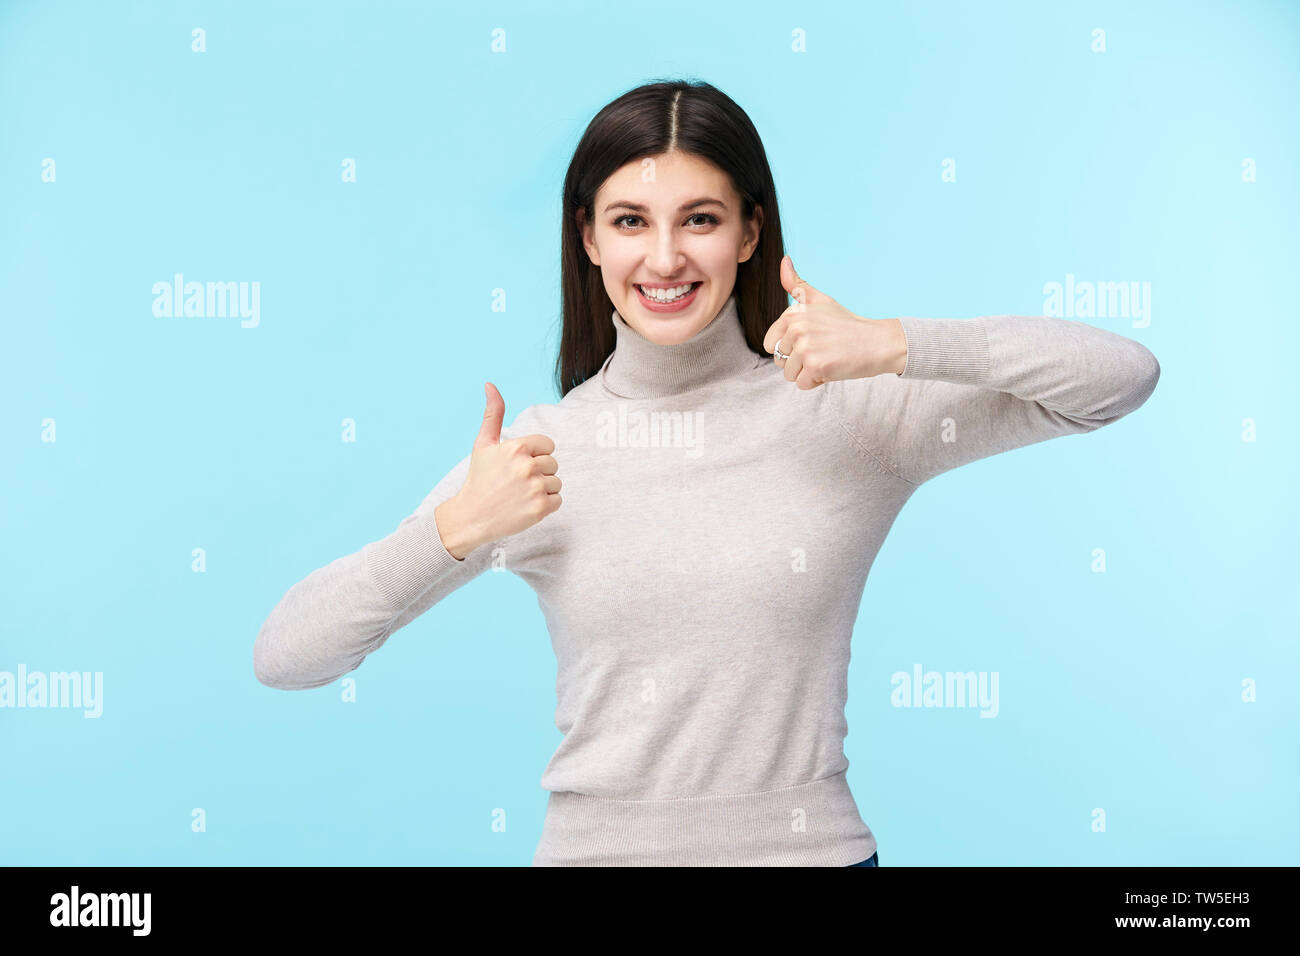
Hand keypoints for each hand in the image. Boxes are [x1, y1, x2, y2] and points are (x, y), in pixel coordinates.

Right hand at [435, 382, 560, 558]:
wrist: (471, 517)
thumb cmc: (479, 479)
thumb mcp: (483, 444)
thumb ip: (493, 413)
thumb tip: (490, 384)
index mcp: (517, 448)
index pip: (548, 445)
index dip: (535, 455)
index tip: (518, 466)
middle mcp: (527, 466)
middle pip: (553, 463)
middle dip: (538, 472)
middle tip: (516, 482)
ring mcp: (535, 488)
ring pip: (556, 482)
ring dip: (542, 489)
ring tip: (520, 494)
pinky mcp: (540, 508)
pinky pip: (558, 500)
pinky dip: (545, 505)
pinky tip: (525, 505)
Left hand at [761, 255, 907, 388]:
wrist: (877, 341)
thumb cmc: (847, 323)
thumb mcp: (820, 299)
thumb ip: (796, 284)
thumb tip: (784, 260)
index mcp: (793, 313)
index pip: (770, 344)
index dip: (790, 348)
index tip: (811, 340)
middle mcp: (797, 328)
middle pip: (779, 361)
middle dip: (798, 362)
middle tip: (821, 350)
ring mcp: (806, 347)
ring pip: (789, 375)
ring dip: (807, 373)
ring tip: (827, 358)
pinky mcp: (816, 366)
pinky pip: (802, 384)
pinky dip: (817, 381)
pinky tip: (832, 367)